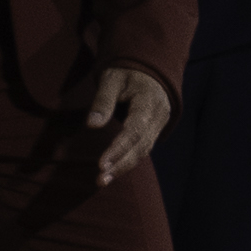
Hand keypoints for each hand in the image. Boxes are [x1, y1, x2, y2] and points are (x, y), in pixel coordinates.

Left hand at [85, 64, 170, 187]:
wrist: (148, 69)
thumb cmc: (125, 72)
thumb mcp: (112, 79)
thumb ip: (103, 101)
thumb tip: (92, 125)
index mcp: (149, 101)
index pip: (135, 130)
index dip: (119, 148)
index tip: (101, 164)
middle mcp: (158, 116)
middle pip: (141, 146)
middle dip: (121, 164)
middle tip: (100, 179)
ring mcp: (159, 125)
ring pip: (143, 151)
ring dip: (124, 167)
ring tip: (103, 180)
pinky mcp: (154, 131)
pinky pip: (142, 149)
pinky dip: (128, 161)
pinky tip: (113, 171)